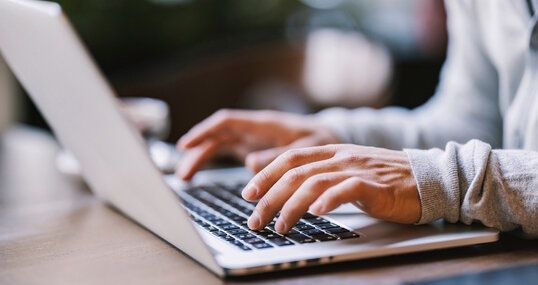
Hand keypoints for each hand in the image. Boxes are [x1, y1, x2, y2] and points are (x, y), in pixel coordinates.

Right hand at [177, 109, 338, 179]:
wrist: (330, 139)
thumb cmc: (320, 141)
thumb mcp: (307, 149)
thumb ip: (278, 156)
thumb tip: (250, 163)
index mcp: (264, 123)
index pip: (228, 121)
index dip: (205, 130)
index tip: (187, 143)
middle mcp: (253, 129)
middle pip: (217, 135)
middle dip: (197, 149)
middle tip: (183, 172)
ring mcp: (251, 139)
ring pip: (218, 145)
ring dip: (200, 158)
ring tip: (186, 178)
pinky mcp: (252, 149)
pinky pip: (226, 152)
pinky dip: (211, 161)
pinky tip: (199, 174)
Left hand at [242, 144, 420, 233]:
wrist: (427, 177)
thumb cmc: (386, 179)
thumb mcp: (348, 171)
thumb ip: (322, 176)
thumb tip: (291, 192)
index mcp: (331, 151)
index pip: (289, 158)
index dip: (265, 174)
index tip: (248, 194)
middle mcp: (340, 156)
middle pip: (295, 173)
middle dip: (269, 197)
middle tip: (255, 219)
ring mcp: (356, 168)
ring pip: (314, 182)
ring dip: (291, 206)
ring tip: (280, 226)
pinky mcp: (374, 184)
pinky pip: (346, 189)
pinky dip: (328, 201)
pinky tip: (316, 214)